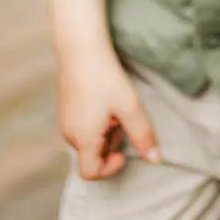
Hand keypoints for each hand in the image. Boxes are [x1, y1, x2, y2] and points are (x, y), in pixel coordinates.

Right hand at [57, 50, 158, 180]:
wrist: (79, 46)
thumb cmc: (103, 76)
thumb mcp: (129, 107)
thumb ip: (143, 136)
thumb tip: (155, 159)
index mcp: (82, 137)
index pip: (91, 173)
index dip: (110, 168)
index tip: (123, 149)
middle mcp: (69, 133)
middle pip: (91, 156)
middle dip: (110, 145)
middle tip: (122, 121)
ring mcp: (65, 120)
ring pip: (87, 141)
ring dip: (104, 134)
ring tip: (113, 109)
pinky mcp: (65, 108)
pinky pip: (81, 128)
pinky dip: (95, 123)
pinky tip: (103, 100)